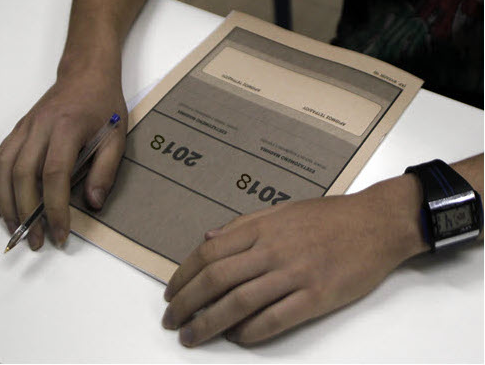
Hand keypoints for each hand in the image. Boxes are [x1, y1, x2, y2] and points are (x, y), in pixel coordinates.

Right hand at [0, 68, 126, 249]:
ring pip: (4, 169)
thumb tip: (93, 204)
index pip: (55, 175)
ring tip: (15, 230)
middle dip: (28, 213)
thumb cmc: (104, 105)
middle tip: (37, 241)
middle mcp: (39, 128)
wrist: (86, 74)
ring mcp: (24, 128)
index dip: (55, 208)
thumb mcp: (117, 136)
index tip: (60, 234)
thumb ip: (106, 170)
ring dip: (6, 203)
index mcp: (67, 128)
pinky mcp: (17, 130)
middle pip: (24, 175)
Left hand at [162, 179, 425, 346]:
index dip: (184, 276)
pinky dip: (251, 331)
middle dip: (187, 303)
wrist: (376, 223)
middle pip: (217, 280)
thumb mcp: (282, 209)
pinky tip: (237, 337)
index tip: (171, 293)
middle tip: (171, 321)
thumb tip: (208, 239)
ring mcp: (295, 274)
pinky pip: (276, 319)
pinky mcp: (317, 296)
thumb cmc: (329, 216)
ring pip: (240, 302)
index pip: (209, 254)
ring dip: (209, 323)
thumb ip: (243, 224)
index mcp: (262, 227)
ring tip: (191, 336)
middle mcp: (273, 250)